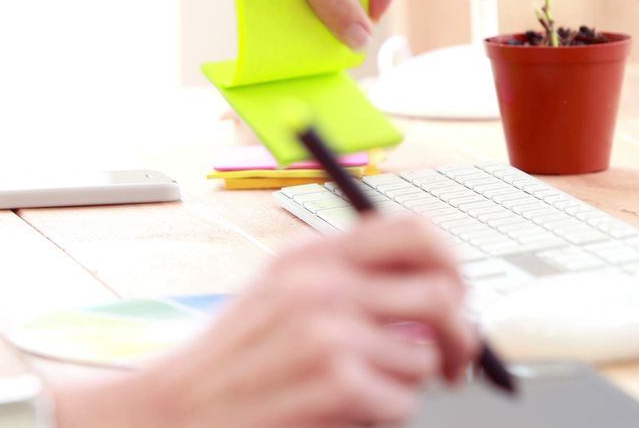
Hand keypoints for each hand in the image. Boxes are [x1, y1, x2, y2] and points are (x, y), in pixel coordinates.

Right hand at [135, 215, 476, 426]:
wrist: (178, 409)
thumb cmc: (235, 360)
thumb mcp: (281, 293)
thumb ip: (349, 279)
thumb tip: (438, 291)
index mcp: (312, 254)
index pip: (414, 230)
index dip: (450, 263)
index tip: (454, 294)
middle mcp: (323, 284)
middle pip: (441, 292)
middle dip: (460, 335)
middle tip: (453, 361)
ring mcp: (330, 333)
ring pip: (423, 357)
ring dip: (405, 385)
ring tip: (358, 390)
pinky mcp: (338, 385)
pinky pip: (403, 402)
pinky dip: (383, 416)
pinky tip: (341, 411)